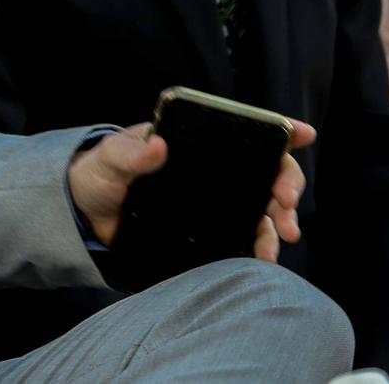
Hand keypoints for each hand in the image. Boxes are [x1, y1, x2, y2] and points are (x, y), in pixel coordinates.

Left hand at [68, 119, 315, 258]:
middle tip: (285, 202)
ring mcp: (216, 200)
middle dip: (286, 183)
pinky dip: (259, 245)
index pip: (243, 131)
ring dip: (278, 220)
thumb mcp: (109, 160)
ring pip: (261, 207)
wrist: (85, 216)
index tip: (303, 133)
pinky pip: (244, 236)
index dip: (278, 130)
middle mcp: (213, 169)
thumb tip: (156, 145)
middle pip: (265, 170)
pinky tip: (261, 258)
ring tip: (281, 237)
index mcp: (194, 141)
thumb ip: (129, 154)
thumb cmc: (98, 176)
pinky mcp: (210, 229)